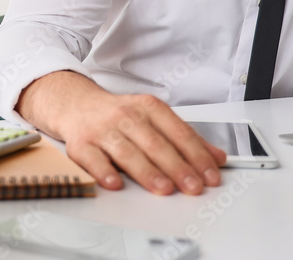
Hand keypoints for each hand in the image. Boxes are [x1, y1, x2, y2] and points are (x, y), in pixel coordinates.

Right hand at [16, 71, 226, 194]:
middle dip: (177, 166)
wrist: (75, 104)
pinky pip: (93, 159)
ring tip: (164, 188)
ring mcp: (102, 130)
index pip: (178, 132)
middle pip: (155, 143)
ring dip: (147, 171)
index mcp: (148, 107)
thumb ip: (185, 138)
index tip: (210, 174)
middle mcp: (126, 116)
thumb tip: (217, 157)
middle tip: (193, 186)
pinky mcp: (81, 144)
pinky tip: (115, 184)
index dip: (197, 154)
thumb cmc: (118, 115)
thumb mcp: (153, 118)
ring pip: (128, 151)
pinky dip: (104, 172)